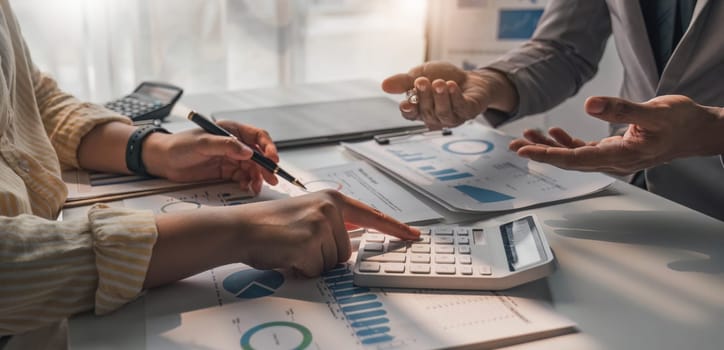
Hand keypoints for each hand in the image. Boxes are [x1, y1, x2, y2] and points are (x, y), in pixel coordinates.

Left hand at [143, 120, 278, 193]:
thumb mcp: (203, 143)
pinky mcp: (225, 171)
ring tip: (256, 187)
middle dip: (266, 167)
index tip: (272, 159)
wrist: (163, 160)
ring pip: (252, 168)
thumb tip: (248, 151)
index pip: (258, 136)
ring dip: (257, 177)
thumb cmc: (179, 145)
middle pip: (258, 155)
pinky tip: (246, 187)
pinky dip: (247, 183)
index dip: (268, 147)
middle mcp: (234, 144)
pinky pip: (242, 177)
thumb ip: (226, 146)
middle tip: (272, 179)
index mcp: (231, 131)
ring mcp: (230, 158)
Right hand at [227, 190, 419, 276]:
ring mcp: (320, 225)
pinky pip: (316, 270)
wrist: (242, 227)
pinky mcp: (309, 243)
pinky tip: (286, 254)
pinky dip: (300, 269)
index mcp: (332, 199)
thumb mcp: (307, 214)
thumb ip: (332, 224)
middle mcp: (330, 209)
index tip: (414, 234)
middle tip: (297, 243)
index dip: (395, 228)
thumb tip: (349, 242)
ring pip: (332, 263)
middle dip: (323, 256)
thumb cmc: (270, 225)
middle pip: (345, 251)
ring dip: (311, 263)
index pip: (371, 216)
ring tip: (291, 247)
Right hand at [381, 61, 516, 128]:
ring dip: (440, 97)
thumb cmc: (443, 77)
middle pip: (426, 112)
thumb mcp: (420, 74)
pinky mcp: (468, 112)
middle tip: (422, 81)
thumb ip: (403, 82)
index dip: (408, 110)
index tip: (406, 103)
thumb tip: (384, 85)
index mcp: (421, 110)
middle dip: (424, 96)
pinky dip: (455, 97)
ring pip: (443, 113)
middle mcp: (435, 117)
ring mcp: (453, 117)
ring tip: (439, 83)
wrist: (470, 77)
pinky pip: (460, 108)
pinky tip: (451, 86)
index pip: (410, 115)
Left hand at [509, 95, 723, 175]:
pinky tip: (554, 133)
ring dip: (549, 147)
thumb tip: (590, 104)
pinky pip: (583, 150)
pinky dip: (566, 142)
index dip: (547, 155)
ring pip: (572, 156)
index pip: (575, 159)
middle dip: (539, 153)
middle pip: (567, 160)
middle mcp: (612, 162)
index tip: (524, 152)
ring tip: (525, 137)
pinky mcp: (613, 150)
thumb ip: (621, 109)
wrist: (697, 131)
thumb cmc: (680, 122)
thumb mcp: (654, 111)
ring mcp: (611, 158)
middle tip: (513, 145)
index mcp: (620, 156)